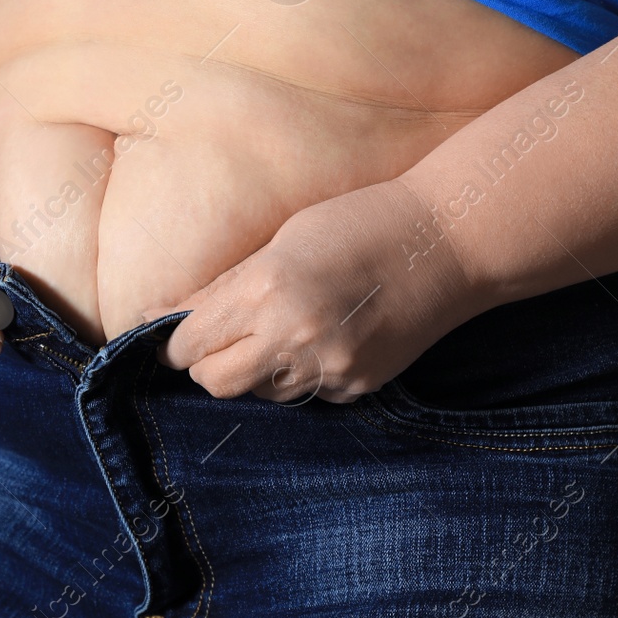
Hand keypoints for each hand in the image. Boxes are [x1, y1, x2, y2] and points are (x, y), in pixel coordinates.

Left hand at [149, 178, 491, 402]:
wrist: (450, 243)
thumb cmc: (358, 224)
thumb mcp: (282, 241)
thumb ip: (225, 286)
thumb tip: (167, 315)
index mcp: (265, 289)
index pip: (189, 343)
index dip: (175, 342)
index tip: (176, 336)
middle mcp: (292, 335)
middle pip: (215, 383)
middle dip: (207, 365)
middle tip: (218, 341)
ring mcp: (328, 367)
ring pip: (261, 393)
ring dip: (256, 370)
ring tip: (284, 330)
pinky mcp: (356, 386)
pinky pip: (307, 394)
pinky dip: (303, 374)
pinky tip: (327, 337)